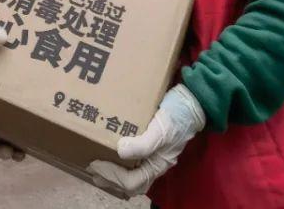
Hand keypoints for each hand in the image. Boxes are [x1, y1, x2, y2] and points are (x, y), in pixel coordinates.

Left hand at [88, 84, 204, 197]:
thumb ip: (144, 144)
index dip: (111, 176)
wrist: (192, 99)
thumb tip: (120, 152)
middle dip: (109, 178)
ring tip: (96, 163)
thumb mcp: (161, 130)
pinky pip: (132, 160)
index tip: (95, 162)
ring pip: (130, 173)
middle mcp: (154, 163)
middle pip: (129, 183)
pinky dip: (118, 160)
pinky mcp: (150, 143)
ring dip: (112, 172)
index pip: (131, 182)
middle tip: (91, 167)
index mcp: (157, 165)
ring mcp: (152, 154)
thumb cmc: (178, 115)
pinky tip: (108, 151)